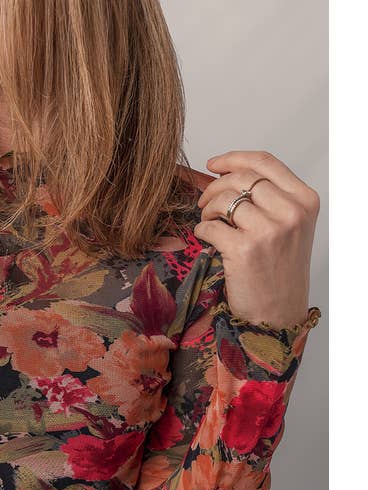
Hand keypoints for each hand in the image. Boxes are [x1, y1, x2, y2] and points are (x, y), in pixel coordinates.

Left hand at [193, 150, 319, 329]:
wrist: (277, 315)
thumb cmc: (280, 273)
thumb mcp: (290, 228)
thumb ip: (272, 199)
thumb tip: (231, 174)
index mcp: (304, 201)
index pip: (265, 163)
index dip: (234, 158)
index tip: (214, 163)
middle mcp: (290, 213)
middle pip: (241, 178)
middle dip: (215, 186)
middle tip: (204, 201)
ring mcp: (268, 231)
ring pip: (224, 200)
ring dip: (207, 209)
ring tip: (208, 222)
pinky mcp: (244, 250)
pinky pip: (210, 227)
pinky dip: (202, 230)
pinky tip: (206, 238)